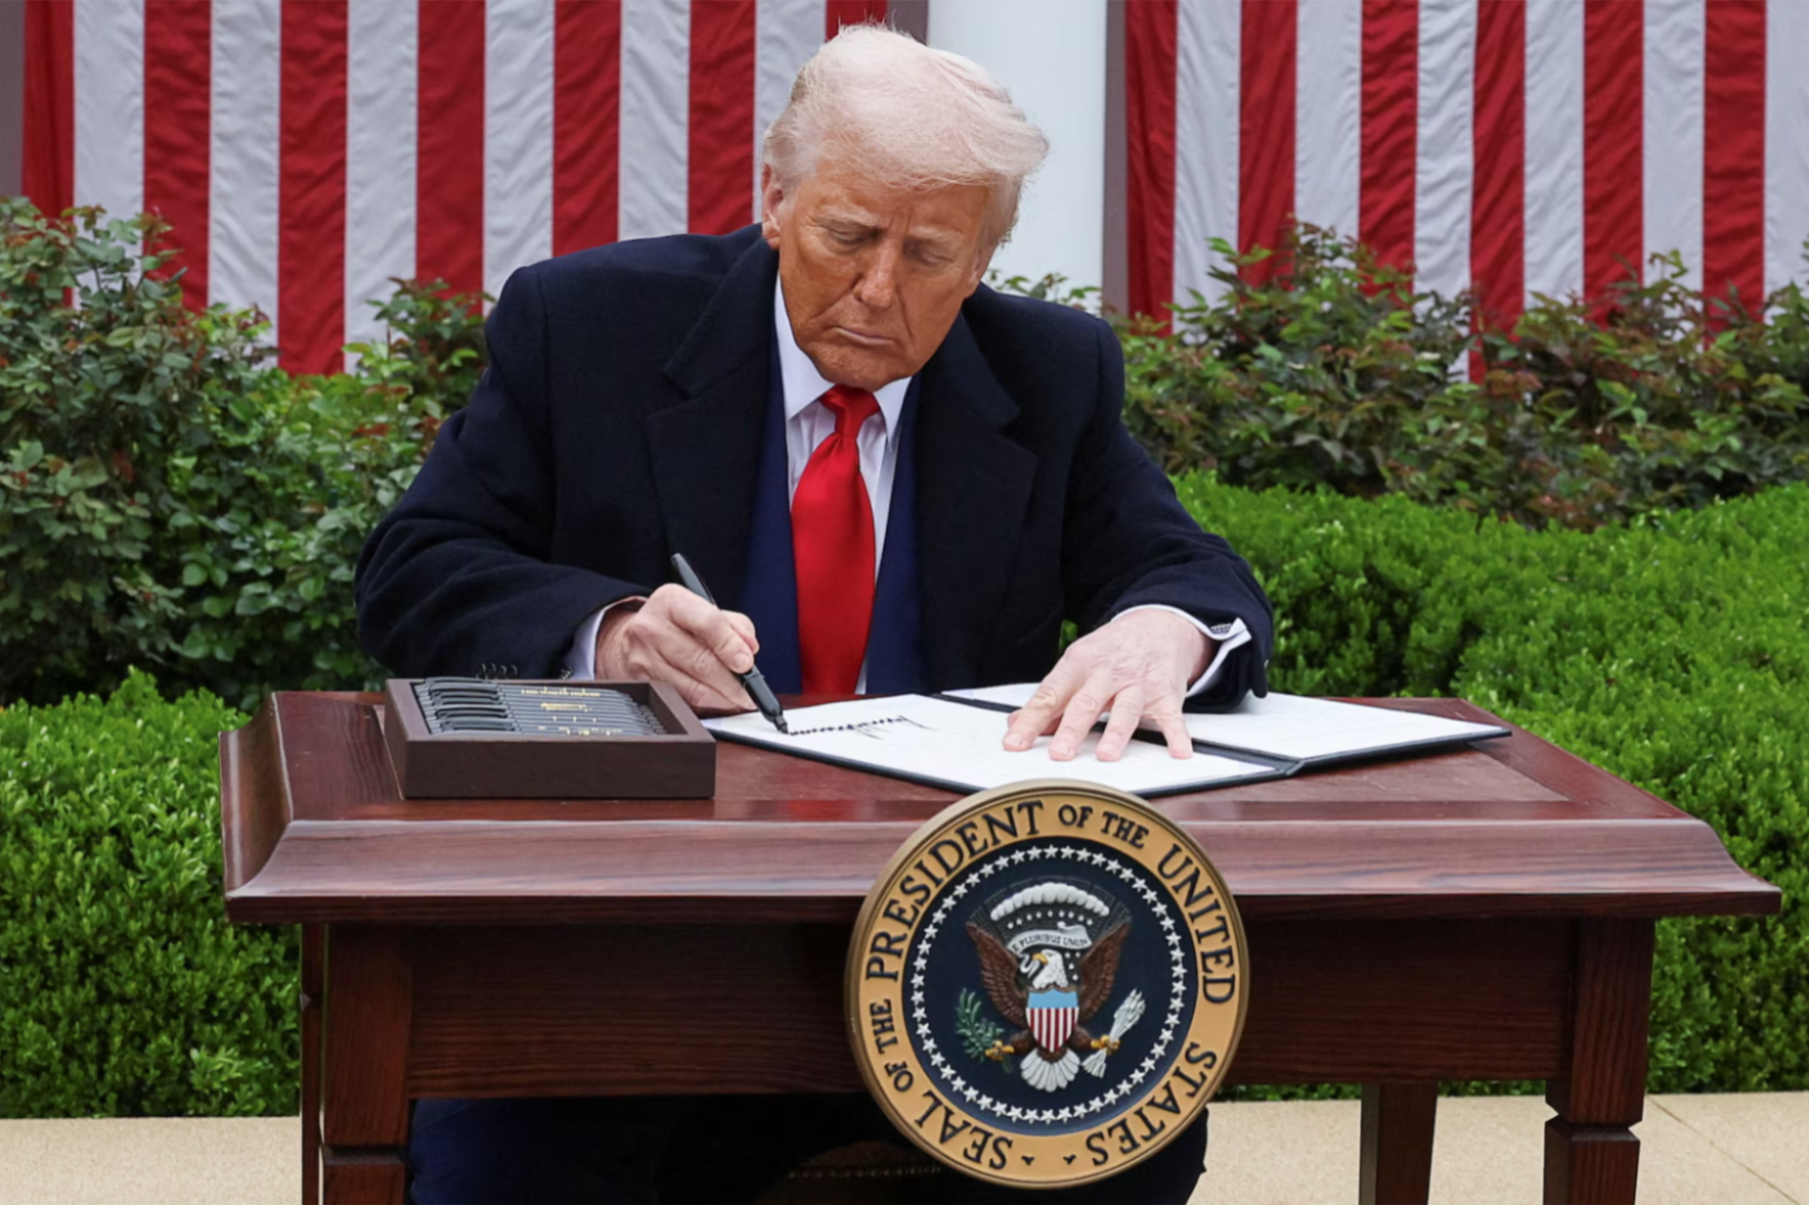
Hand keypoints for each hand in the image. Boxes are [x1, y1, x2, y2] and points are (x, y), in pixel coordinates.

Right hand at [594, 584, 758, 711]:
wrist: (626, 638)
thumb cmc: (674, 624)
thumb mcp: (702, 610)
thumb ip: (734, 626)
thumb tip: (749, 650)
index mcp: (672, 602)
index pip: (708, 623)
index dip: (731, 646)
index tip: (747, 663)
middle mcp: (652, 628)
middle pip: (701, 662)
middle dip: (733, 683)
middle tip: (751, 693)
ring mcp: (643, 658)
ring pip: (693, 689)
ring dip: (723, 700)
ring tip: (739, 701)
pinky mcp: (642, 684)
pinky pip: (682, 701)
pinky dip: (707, 707)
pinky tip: (719, 704)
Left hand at [1002, 610, 1212, 761]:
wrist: (1156, 626)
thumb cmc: (1110, 653)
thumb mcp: (1076, 667)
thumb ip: (1051, 699)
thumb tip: (1015, 723)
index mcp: (1078, 666)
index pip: (1049, 695)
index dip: (1031, 720)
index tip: (1014, 742)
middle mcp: (1106, 674)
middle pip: (1086, 703)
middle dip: (1072, 729)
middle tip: (1060, 754)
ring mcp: (1138, 684)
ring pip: (1126, 709)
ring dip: (1116, 733)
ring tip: (1106, 755)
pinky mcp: (1165, 694)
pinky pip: (1171, 716)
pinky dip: (1177, 735)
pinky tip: (1179, 752)